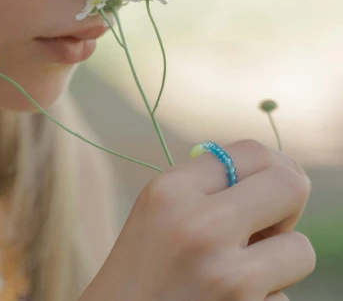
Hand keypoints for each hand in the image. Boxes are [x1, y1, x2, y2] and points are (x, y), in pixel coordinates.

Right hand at [80, 139, 315, 300]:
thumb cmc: (139, 274)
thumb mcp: (155, 216)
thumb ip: (206, 190)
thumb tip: (280, 173)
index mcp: (170, 191)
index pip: (252, 151)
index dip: (270, 170)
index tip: (263, 193)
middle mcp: (198, 225)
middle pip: (290, 185)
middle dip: (288, 208)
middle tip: (267, 229)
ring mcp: (226, 275)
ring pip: (300, 250)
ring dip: (278, 266)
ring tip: (237, 276)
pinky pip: (285, 298)